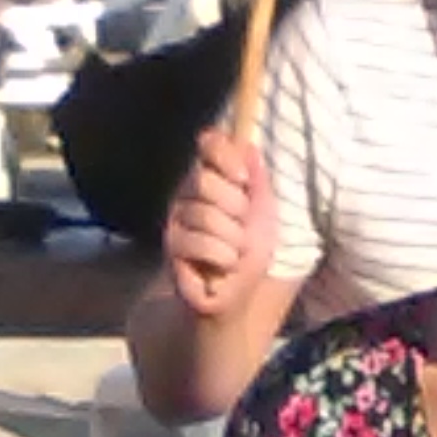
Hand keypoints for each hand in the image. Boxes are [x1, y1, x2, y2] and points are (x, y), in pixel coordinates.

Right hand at [162, 128, 278, 318]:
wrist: (239, 292)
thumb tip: (249, 145)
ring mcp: (177, 219)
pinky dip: (223, 257)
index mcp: (211, 178)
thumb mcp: (263, 212)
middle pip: (204, 180)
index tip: (244, 179)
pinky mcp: (172, 248)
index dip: (225, 156)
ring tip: (235, 253)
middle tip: (242, 229)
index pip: (209, 144)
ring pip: (205, 215)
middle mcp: (188, 193)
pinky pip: (200, 243)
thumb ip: (256, 179)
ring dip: (233, 239)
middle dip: (235, 208)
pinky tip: (225, 266)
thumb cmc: (250, 252)